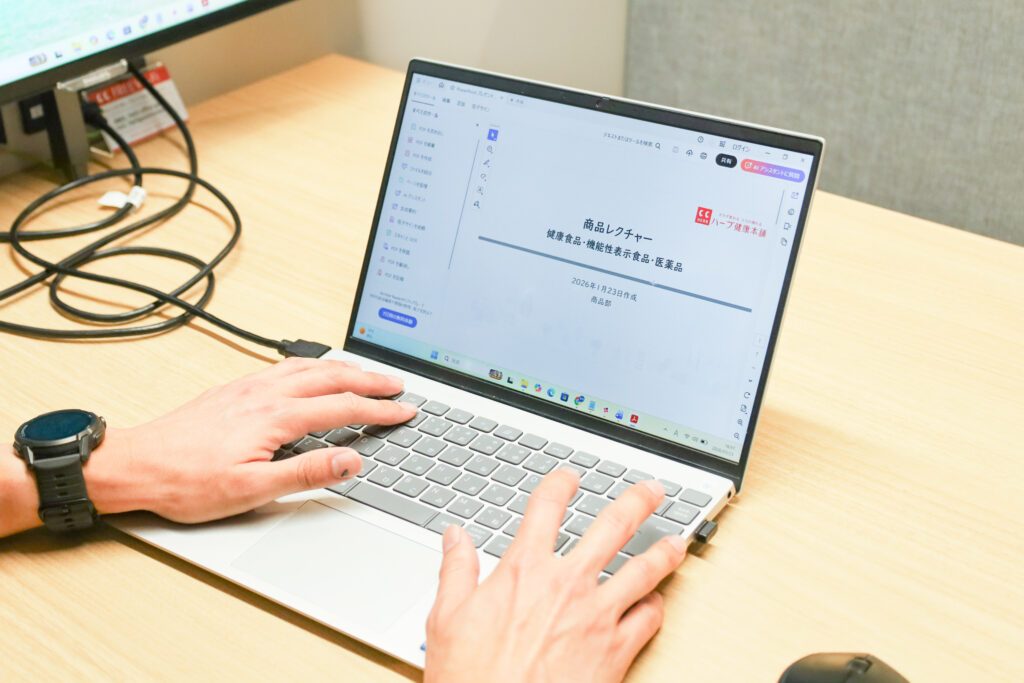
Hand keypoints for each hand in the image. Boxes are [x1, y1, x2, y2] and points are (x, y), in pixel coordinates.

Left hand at [87, 357, 415, 522]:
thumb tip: (350, 460)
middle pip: (332, 377)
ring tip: (367, 374)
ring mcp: (248, 387)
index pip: (343, 408)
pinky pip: (286, 366)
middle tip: (399, 385)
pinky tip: (314, 371)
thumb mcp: (251, 489)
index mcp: (275, 416)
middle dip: (371, 380)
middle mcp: (264, 393)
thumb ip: (306, 473)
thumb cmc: (187, 482)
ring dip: (344, 368)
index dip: (379, 411)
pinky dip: (315, 365)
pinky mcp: (235, 388)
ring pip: (309, 366)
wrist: (137, 465)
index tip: (405, 412)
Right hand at [424, 469, 686, 682]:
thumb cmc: (473, 678)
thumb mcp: (447, 618)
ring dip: (664, 551)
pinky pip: (649, 619)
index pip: (547, 507)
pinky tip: (658, 601)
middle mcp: (567, 585)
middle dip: (636, 501)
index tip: (569, 477)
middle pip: (613, 526)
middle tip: (650, 490)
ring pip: (645, 570)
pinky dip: (657, 606)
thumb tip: (455, 538)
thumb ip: (456, 570)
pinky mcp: (616, 650)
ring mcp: (597, 616)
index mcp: (525, 570)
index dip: (561, 483)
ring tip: (676, 541)